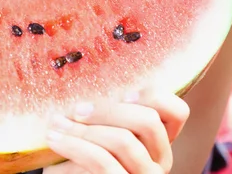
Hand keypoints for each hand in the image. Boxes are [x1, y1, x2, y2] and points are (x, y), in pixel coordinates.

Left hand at [44, 91, 189, 173]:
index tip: (124, 92)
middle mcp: (160, 162)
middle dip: (108, 110)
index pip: (177, 111)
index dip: (154, 97)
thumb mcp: (97, 130)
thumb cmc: (82, 157)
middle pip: (148, 121)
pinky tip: (54, 140)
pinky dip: (75, 146)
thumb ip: (106, 111)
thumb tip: (91, 68)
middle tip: (77, 108)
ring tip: (56, 125)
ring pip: (124, 141)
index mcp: (157, 142)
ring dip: (83, 129)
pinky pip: (103, 161)